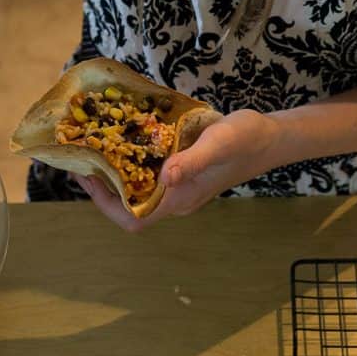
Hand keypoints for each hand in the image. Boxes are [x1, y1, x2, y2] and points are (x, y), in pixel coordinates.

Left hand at [73, 108, 278, 231]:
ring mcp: (181, 186)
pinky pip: (150, 174)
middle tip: (85, 154)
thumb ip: (192, 160)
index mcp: (181, 198)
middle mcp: (177, 198)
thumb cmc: (246, 139)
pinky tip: (128, 136)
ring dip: (116, 171)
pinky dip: (134, 160)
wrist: (271, 137)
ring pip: (138, 189)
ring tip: (99, 144)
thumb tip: (165, 177)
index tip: (88, 176)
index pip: (133, 219)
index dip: (105, 203)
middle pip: (129, 205)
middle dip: (103, 184)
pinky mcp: (184, 172)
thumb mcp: (218, 143)